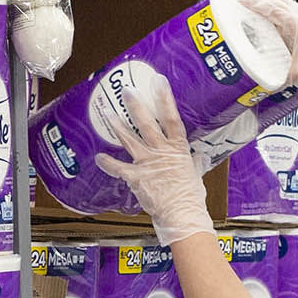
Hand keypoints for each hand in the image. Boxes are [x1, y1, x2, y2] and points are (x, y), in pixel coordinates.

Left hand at [94, 78, 215, 246]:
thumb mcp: (196, 174)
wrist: (182, 215)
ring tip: (108, 113)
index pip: (172, 118)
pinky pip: (119, 168)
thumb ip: (194, 162)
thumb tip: (199, 157)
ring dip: (118, 126)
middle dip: (136, 106)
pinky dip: (108, 163)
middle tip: (127, 90)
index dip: (165, 99)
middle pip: (147, 124)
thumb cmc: (191, 196)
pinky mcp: (136, 178)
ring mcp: (147, 164)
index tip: (159, 82)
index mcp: (178, 148)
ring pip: (130, 140)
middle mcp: (161, 152)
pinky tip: (98, 157)